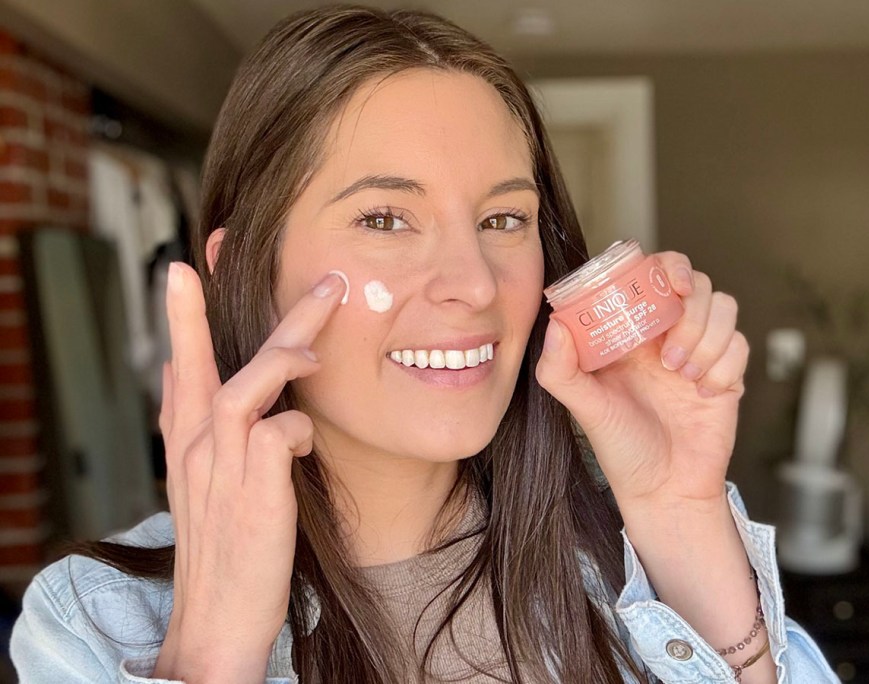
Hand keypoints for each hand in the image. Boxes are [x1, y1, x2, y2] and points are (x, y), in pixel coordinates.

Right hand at [153, 264, 344, 681]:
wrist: (219, 621)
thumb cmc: (227, 549)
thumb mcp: (212, 488)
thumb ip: (221, 439)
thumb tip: (240, 400)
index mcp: (189, 447)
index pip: (179, 370)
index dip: (183, 319)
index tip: (186, 269)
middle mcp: (196, 451)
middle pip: (206, 364)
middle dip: (224, 309)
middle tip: (236, 259)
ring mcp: (221, 471)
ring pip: (241, 388)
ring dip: (281, 355)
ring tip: (317, 332)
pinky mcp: (253, 493)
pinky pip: (276, 437)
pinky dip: (298, 428)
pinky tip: (309, 439)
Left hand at [535, 252, 748, 507]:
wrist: (665, 491)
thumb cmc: (621, 448)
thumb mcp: (585, 408)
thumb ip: (561, 369)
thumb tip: (555, 325)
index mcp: (632, 332)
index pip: (652, 275)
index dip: (665, 266)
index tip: (669, 281)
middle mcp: (666, 334)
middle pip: (695, 283)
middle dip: (690, 310)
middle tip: (670, 350)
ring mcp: (700, 350)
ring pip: (724, 306)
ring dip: (707, 337)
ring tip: (682, 375)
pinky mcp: (728, 372)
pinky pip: (741, 344)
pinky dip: (725, 365)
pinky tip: (704, 392)